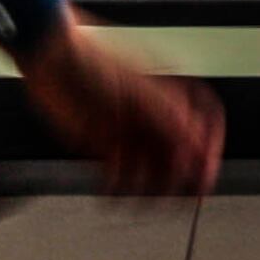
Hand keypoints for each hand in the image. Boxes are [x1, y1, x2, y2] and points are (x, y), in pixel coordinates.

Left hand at [18, 18, 224, 199]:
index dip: (209, 151)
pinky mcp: (101, 139)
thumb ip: (167, 121)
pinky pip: (116, 170)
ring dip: (145, 189)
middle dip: (178, 179)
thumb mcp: (136, 92)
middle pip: (177, 153)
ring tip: (136, 203)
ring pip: (148, 166)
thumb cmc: (94, 60)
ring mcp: (127, 128)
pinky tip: (108, 196)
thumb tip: (197, 149)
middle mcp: (151, 113)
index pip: (204, 124)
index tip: (206, 178)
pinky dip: (115, 187)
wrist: (50, 56)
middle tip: (175, 203)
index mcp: (168, 94)